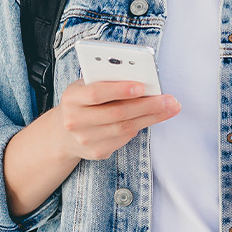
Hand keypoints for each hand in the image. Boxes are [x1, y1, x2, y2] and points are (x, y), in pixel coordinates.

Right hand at [55, 79, 179, 159]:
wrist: (62, 133)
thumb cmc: (82, 101)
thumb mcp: (85, 86)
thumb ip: (107, 80)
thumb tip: (142, 79)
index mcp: (72, 98)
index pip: (96, 93)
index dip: (120, 90)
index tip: (142, 86)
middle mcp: (75, 121)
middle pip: (117, 113)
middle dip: (148, 105)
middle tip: (170, 99)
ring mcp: (85, 140)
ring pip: (125, 128)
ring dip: (152, 117)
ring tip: (170, 108)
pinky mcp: (97, 152)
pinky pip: (124, 139)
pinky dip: (141, 127)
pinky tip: (153, 118)